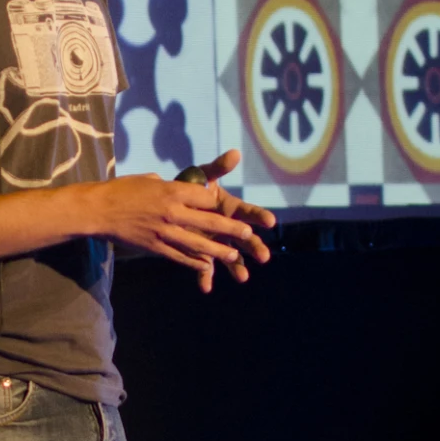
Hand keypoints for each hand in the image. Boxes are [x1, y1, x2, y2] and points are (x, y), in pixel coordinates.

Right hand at [97, 151, 274, 291]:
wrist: (98, 209)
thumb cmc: (121, 190)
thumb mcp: (147, 179)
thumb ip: (165, 184)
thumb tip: (174, 186)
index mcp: (171, 190)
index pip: (204, 197)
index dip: (215, 202)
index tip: (222, 206)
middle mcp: (171, 211)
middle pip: (208, 220)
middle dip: (230, 228)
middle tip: (247, 234)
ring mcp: (164, 231)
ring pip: (197, 243)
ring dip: (218, 250)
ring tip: (234, 255)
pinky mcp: (154, 246)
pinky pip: (179, 256)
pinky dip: (194, 262)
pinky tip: (206, 267)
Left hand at [190, 150, 274, 290]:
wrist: (169, 204)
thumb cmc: (191, 187)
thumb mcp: (203, 176)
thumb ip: (218, 167)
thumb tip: (235, 153)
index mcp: (231, 209)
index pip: (249, 212)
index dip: (260, 216)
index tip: (270, 221)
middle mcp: (227, 227)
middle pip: (244, 238)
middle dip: (254, 246)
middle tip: (264, 256)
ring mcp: (216, 242)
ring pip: (230, 256)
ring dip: (237, 267)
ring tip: (243, 277)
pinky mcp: (202, 253)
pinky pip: (205, 267)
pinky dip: (205, 276)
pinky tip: (205, 287)